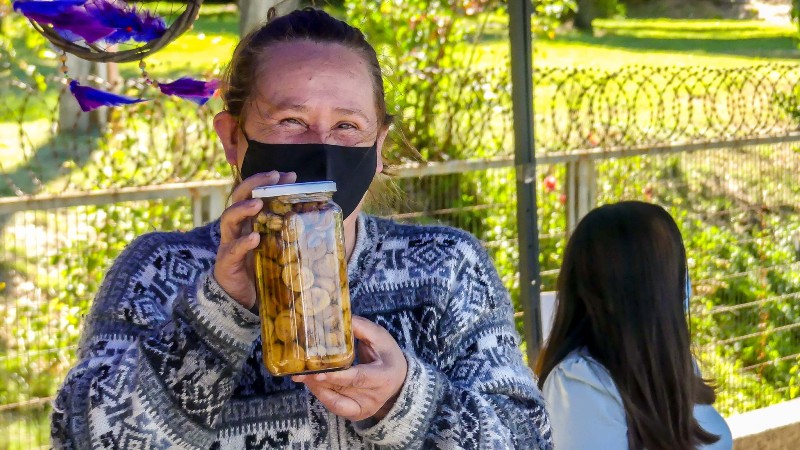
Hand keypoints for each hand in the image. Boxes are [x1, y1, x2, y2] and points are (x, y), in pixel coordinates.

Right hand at [214, 171, 295, 307]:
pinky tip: (255, 238)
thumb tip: (318, 223)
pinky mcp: (226, 263)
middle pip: (238, 198)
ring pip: (228, 219)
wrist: (238, 300)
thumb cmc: (259, 270)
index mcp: (249, 222)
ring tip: (258, 203)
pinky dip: (243, 243)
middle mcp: (236, 229)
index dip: (268, 182)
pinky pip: (232, 250)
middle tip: (273, 176)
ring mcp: (228, 244)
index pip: (255, 194)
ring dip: (243, 209)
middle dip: (254, 184)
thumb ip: (288, 235)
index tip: (288, 175)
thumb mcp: (276, 248)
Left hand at [292, 316, 407, 421]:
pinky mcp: (357, 413)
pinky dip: (321, 395)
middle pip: (342, 389)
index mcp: (383, 376)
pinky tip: (312, 383)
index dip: (337, 376)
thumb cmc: (388, 355)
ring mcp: (365, 407)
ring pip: (335, 398)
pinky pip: (335, 406)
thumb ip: (360, 328)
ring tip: (301, 374)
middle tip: (299, 371)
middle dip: (318, 380)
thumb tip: (334, 316)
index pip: (358, 378)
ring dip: (316, 386)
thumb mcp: (380, 337)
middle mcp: (375, 396)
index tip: (317, 372)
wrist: (399, 380)